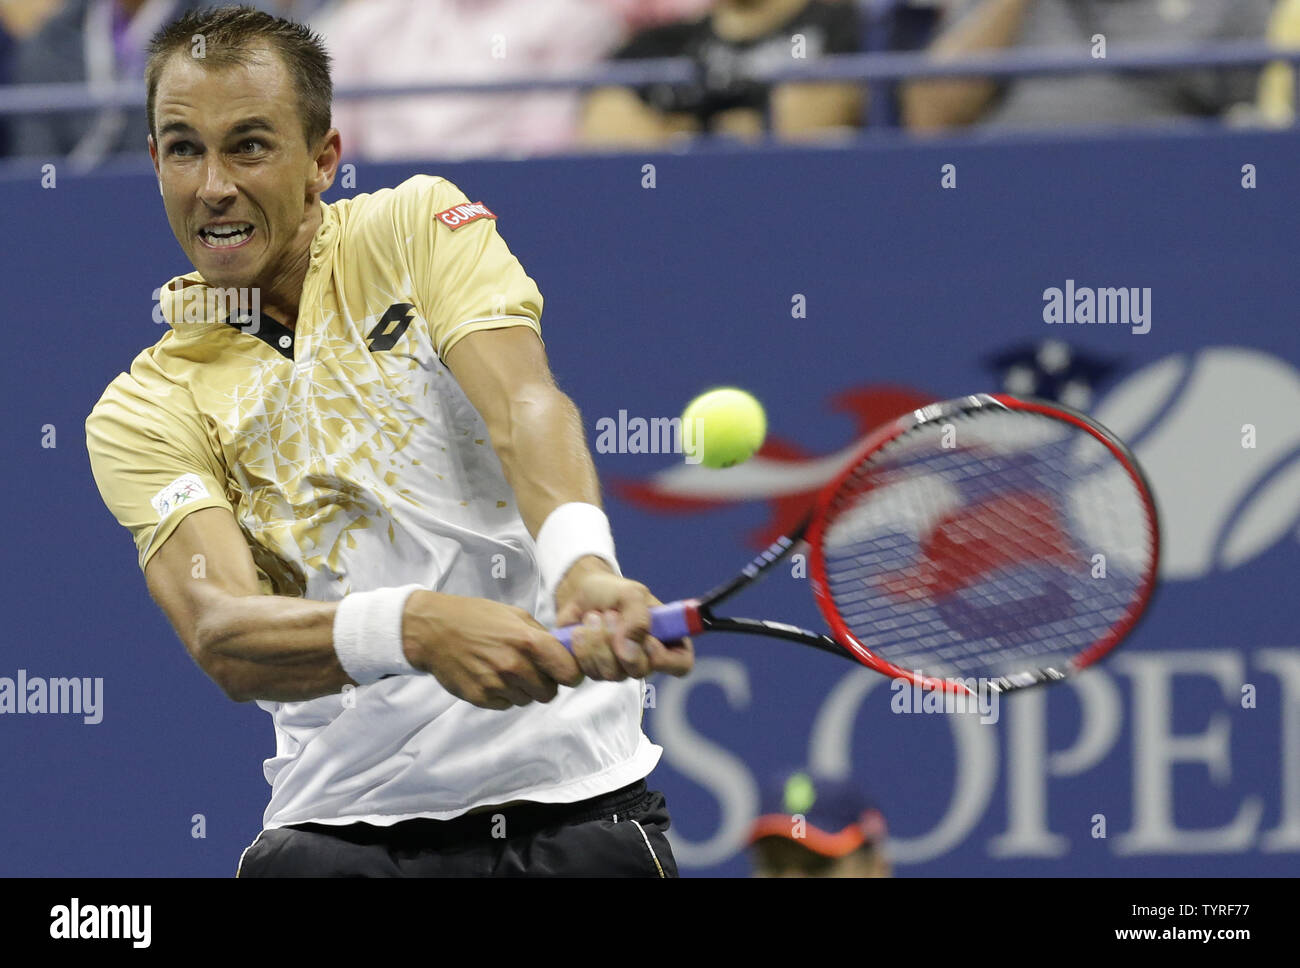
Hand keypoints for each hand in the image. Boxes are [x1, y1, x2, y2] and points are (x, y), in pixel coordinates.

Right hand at [402, 590, 582, 709]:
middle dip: (545, 683)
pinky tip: (491, 676)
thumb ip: (542, 635)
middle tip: (531, 669)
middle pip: (549, 693)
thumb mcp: (514, 614)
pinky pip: (506, 705)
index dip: (570, 673)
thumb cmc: (475, 617)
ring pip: (528, 700)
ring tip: (506, 669)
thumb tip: (564, 652)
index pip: (569, 672)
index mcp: (528, 641)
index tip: (565, 671)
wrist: (433, 631)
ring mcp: (496, 684)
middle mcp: (514, 665)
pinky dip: (503, 695)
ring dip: (523, 689)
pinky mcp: (480, 698)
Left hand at [554, 558, 693, 680]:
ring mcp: (620, 669)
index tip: (647, 640)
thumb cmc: (613, 592)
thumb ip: (638, 618)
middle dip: (618, 641)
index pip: (681, 665)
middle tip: (609, 614)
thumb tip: (629, 651)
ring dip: (596, 640)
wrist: (581, 593)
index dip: (664, 658)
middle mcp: (645, 659)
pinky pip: (586, 673)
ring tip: (592, 616)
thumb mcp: (631, 594)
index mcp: (667, 640)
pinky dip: (580, 648)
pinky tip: (580, 631)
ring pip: (610, 673)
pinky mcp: (594, 671)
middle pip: (639, 671)